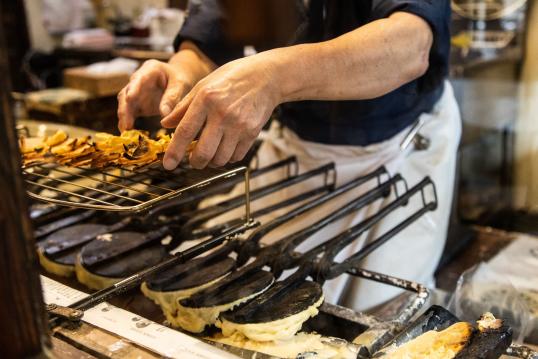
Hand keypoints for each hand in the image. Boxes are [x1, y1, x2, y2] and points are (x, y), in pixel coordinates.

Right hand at [117, 59, 194, 131]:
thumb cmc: (179, 79)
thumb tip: (164, 114)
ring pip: (125, 103)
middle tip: (126, 123)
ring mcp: (135, 92)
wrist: (177, 80)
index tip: (130, 98)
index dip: (134, 88)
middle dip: (125, 108)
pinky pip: (129, 112)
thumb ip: (172, 97)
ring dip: (124, 117)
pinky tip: (127, 133)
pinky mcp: (136, 104)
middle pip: (127, 92)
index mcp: (150, 69)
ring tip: (125, 131)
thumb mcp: (180, 84)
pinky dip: (127, 121)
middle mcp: (138, 80)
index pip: (139, 78)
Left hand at [161, 55, 280, 169]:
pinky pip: (236, 156)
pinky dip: (228, 158)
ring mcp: (239, 125)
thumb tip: (166, 124)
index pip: (185, 131)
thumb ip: (183, 106)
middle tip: (193, 161)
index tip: (168, 165)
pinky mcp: (252, 132)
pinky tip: (226, 148)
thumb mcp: (203, 85)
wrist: (265, 77)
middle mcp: (222, 114)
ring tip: (211, 153)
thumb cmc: (232, 79)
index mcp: (205, 99)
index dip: (174, 152)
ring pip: (220, 158)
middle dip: (195, 162)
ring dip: (212, 161)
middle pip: (203, 152)